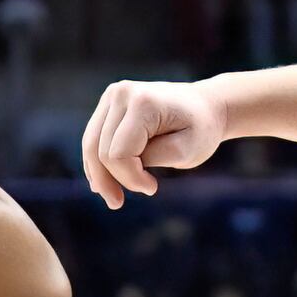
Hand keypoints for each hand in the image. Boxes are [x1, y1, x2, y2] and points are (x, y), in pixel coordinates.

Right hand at [78, 80, 230, 207]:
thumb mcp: (187, 151)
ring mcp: (112, 95)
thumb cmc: (201, 130)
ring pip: (90, 145)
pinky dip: (96, 162)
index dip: (130, 178)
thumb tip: (118, 167)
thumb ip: (153, 158)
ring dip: (97, 174)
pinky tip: (102, 181)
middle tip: (118, 203)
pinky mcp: (109, 103)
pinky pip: (93, 138)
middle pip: (100, 150)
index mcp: (143, 102)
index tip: (152, 188)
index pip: (119, 153)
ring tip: (110, 196)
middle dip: (109, 180)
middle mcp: (122, 93)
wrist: (206, 106)